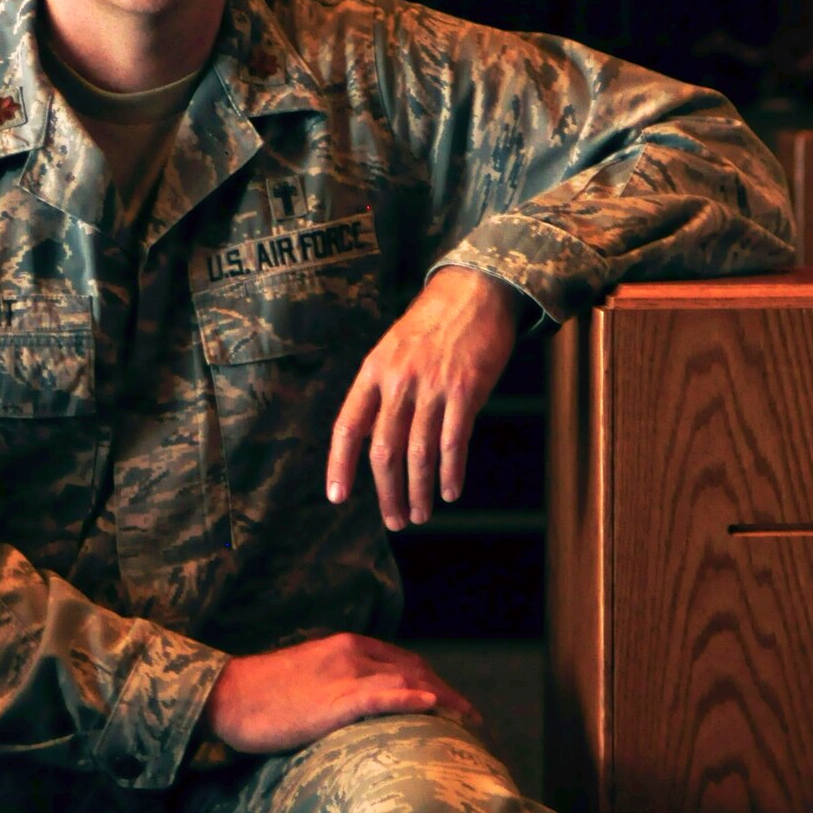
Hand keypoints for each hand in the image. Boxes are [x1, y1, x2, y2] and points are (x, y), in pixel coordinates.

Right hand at [203, 634, 478, 754]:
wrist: (227, 695)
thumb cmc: (262, 696)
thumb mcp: (310, 681)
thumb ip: (340, 686)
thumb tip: (363, 709)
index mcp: (349, 647)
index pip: (406, 663)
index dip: (436, 683)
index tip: (454, 705)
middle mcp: (354, 653)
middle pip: (416, 671)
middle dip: (449, 694)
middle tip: (472, 721)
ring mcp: (346, 674)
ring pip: (408, 681)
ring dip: (444, 700)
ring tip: (468, 723)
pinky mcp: (335, 698)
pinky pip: (382, 696)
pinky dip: (411, 699)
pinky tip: (433, 708)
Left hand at [327, 267, 524, 529]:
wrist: (474, 291)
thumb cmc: (433, 324)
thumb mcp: (393, 350)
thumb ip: (383, 392)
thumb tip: (374, 438)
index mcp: (374, 372)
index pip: (348, 426)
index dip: (340, 464)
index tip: (338, 496)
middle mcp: (398, 381)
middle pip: (385, 450)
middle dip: (387, 493)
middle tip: (394, 521)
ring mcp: (432, 386)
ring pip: (419, 453)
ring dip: (418, 491)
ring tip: (420, 514)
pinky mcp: (466, 390)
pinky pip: (454, 442)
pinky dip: (451, 473)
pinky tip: (449, 492)